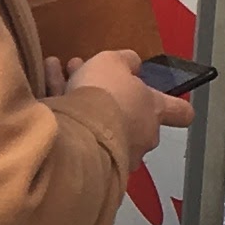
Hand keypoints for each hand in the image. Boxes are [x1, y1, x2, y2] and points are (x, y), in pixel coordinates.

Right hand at [62, 49, 187, 171]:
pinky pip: (78, 134)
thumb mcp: (114, 62)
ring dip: (84, 102)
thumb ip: (125, 61)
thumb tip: (133, 63)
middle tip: (90, 78)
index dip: (176, 107)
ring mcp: (116, 155)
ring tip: (59, 74)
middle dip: (111, 99)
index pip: (180, 112)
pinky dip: (64, 113)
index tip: (169, 103)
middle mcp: (140, 137)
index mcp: (154, 111)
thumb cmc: (106, 95)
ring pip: (100, 123)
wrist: (79, 132)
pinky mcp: (90, 164)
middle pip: (132, 117)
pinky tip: (44, 88)